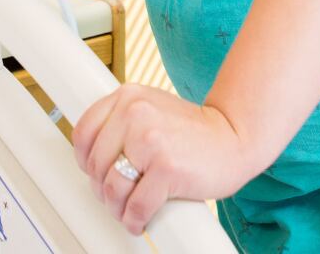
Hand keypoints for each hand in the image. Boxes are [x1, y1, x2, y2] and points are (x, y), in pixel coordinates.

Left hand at [71, 84, 255, 233]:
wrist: (235, 138)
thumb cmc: (196, 131)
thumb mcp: (154, 110)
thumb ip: (125, 123)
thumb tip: (93, 160)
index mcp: (129, 97)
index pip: (84, 132)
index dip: (85, 160)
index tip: (95, 173)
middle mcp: (135, 113)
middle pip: (96, 164)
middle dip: (103, 189)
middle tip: (117, 198)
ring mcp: (150, 140)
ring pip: (112, 187)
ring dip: (117, 208)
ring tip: (128, 211)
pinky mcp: (166, 167)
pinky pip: (136, 205)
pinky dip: (135, 220)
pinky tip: (140, 221)